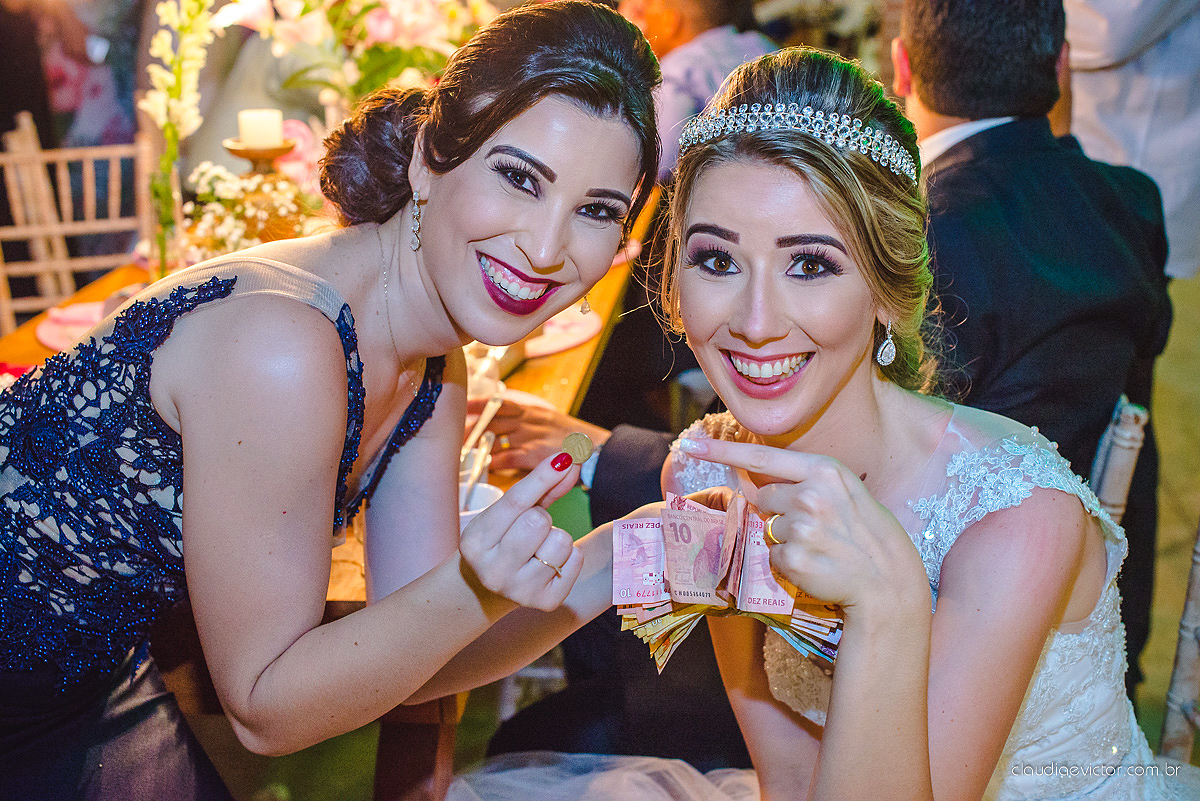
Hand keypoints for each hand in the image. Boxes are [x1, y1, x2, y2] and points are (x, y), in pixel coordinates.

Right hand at [458, 451, 582, 611]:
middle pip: (539, 521)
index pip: (515, 502)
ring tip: (539, 549)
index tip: (564, 457)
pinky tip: (549, 565)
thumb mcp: (508, 514)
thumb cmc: (502, 540)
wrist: (489, 590)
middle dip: (542, 518)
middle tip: (531, 530)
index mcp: (475, 543)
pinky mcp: (545, 602)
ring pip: (561, 541)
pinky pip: (575, 560)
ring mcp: (519, 591)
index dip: (542, 476)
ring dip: (556, 538)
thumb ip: (540, 487)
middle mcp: (493, 570)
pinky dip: (569, 557)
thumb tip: (569, 460)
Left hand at [466, 398, 609, 472]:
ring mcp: (531, 436)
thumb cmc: (572, 439)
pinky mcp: (535, 454)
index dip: (478, 403)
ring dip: (477, 445)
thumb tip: (508, 425)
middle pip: (491, 419)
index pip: (499, 402)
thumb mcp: (549, 420)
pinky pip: (507, 457)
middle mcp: (528, 420)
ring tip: (461, 452)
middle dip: (471, 427)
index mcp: (531, 410)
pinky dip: (493, 462)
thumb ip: (529, 421)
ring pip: (494, 437)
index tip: (461, 405)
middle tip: (454, 434)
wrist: (596, 449)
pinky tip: (483, 466)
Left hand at [677, 438, 927, 617]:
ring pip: (767, 529)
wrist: (888, 580)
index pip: (761, 458)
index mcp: (824, 470)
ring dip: (784, 539)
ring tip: (820, 547)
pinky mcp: (794, 559)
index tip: (691, 444)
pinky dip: (787, 564)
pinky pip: (772, 557)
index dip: (721, 452)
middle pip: (763, 498)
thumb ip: (803, 481)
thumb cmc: (866, 533)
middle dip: (777, 511)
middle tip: (814, 527)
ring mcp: (801, 528)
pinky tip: (815, 565)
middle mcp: (810, 494)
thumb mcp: (844, 491)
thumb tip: (756, 484)